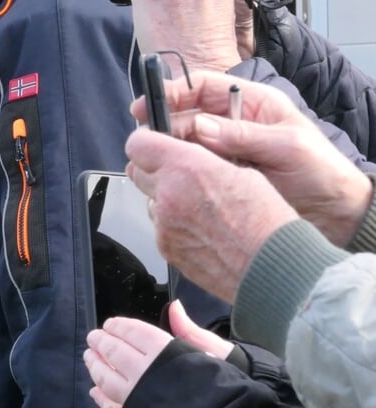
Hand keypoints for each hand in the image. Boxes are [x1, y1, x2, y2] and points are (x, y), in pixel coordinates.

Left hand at [86, 300, 232, 407]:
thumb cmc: (224, 387)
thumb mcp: (214, 352)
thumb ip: (188, 330)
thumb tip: (174, 306)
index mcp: (165, 352)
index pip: (134, 333)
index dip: (120, 327)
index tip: (110, 324)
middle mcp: (144, 372)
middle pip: (115, 353)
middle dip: (101, 343)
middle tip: (93, 338)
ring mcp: (135, 397)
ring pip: (106, 379)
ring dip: (95, 367)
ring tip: (89, 357)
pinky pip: (111, 407)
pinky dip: (101, 398)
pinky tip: (95, 391)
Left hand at [125, 127, 297, 302]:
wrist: (271, 267)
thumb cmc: (266, 222)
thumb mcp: (243, 173)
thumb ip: (204, 163)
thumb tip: (189, 160)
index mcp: (187, 169)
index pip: (139, 144)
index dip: (145, 141)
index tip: (154, 141)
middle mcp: (168, 195)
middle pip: (137, 171)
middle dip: (153, 168)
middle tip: (178, 173)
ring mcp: (163, 225)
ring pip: (150, 201)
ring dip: (165, 199)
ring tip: (200, 207)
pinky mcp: (166, 248)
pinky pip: (161, 228)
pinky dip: (175, 225)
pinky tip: (203, 229)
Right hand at [132, 70, 370, 244]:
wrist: (336, 212)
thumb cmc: (321, 171)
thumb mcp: (288, 146)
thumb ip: (244, 135)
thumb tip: (199, 126)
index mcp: (252, 104)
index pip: (203, 87)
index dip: (172, 93)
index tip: (146, 106)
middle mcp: (234, 124)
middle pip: (186, 117)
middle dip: (164, 127)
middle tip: (148, 144)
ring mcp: (226, 151)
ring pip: (185, 145)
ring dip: (171, 153)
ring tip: (159, 165)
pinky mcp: (222, 175)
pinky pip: (193, 170)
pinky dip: (180, 174)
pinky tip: (173, 181)